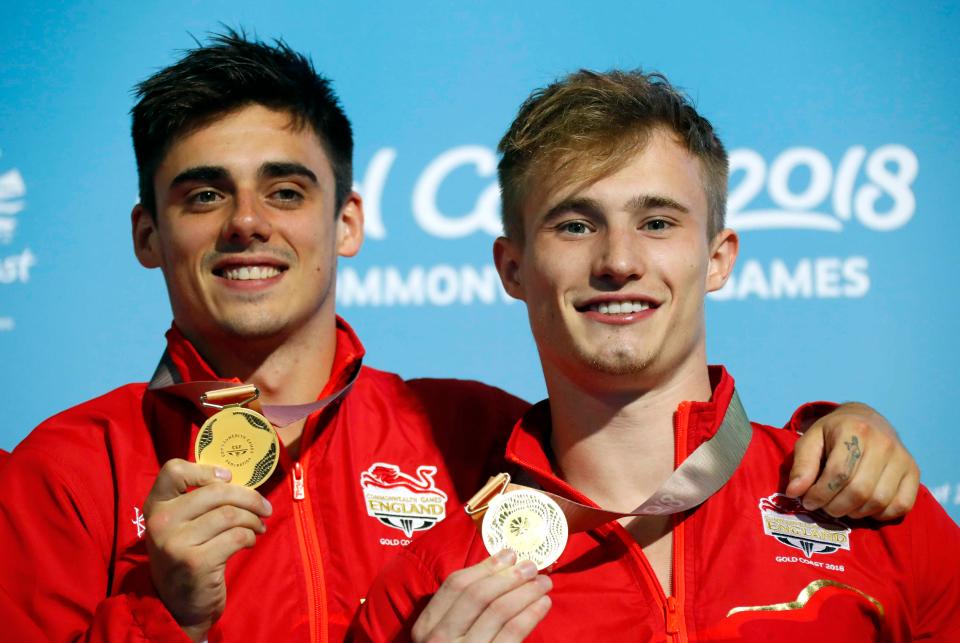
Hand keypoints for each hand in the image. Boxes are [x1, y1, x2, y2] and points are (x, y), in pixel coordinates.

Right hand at [144, 459, 272, 640]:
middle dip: (249, 497)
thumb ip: (197, 500)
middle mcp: (161, 521)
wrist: (178, 606)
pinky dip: (250, 537)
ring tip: (259, 526)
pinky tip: (249, 542)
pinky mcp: (196, 562)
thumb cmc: (187, 556)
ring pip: (230, 514)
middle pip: (216, 491)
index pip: (174, 470)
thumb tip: (236, 478)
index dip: (206, 469)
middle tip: (264, 507)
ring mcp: (176, 542)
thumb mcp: (180, 525)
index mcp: (155, 506)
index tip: (229, 479)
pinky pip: (237, 536)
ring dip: (253, 519)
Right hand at [412, 550, 551, 642]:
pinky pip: (512, 635)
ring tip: (544, 583)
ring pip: (498, 611)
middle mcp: (439, 641)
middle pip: (479, 595)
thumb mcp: (445, 637)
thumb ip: (462, 610)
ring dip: (525, 592)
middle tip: (532, 566)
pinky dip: (530, 614)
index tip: (508, 554)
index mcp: (425, 628)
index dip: (485, 566)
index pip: (455, 586)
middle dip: (509, 576)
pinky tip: (542, 605)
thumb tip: (501, 566)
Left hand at [786, 402, 919, 519]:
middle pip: (859, 490)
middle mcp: (883, 443)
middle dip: (835, 507)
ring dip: (855, 512)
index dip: (820, 494)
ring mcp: (902, 458)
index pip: (838, 473)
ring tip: (840, 506)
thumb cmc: (834, 433)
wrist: (866, 419)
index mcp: (855, 430)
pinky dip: (880, 514)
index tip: (807, 501)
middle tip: (823, 507)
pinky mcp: (914, 472)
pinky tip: (863, 507)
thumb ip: (802, 465)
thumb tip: (793, 492)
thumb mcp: (811, 440)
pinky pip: (901, 506)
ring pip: (879, 501)